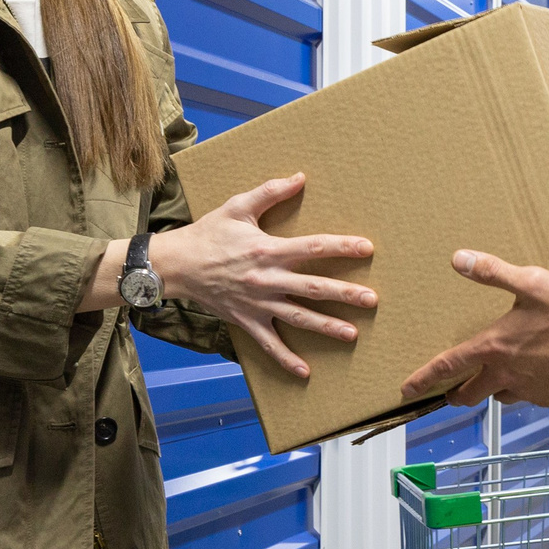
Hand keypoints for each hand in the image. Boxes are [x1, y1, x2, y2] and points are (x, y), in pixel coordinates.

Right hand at [153, 174, 375, 377]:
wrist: (176, 265)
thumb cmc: (209, 233)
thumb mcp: (238, 206)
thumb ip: (270, 192)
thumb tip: (300, 177)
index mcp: (269, 249)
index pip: (314, 247)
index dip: (342, 247)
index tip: (367, 248)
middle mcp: (268, 279)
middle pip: (313, 288)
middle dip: (345, 294)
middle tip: (372, 299)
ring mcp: (258, 303)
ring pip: (298, 317)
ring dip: (326, 326)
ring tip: (352, 334)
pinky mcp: (246, 320)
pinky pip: (268, 344)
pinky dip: (286, 359)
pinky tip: (305, 372)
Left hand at [400, 250, 548, 408]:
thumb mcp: (531, 282)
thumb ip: (492, 272)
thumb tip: (459, 259)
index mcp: (495, 347)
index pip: (449, 365)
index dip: (424, 377)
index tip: (407, 389)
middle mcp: (507, 374)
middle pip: (470, 394)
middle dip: (457, 394)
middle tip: (451, 393)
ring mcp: (530, 389)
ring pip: (501, 396)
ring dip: (495, 389)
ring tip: (500, 377)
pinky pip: (530, 396)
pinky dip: (527, 388)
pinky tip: (538, 373)